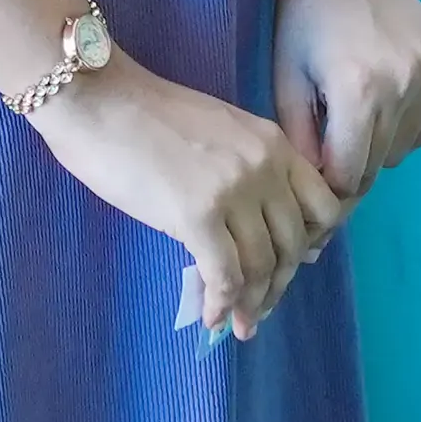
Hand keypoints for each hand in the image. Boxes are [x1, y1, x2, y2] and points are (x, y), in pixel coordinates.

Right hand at [34, 55, 341, 341]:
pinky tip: (212, 316)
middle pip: (293, 244)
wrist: (97, 98)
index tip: (290, 267)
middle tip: (259, 308)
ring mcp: (234, 191)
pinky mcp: (198, 216)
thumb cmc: (144, 114)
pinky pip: (224, 275)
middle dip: (279, 283)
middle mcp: (265, 166)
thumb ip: (246, 171)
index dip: (312, 245)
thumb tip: (253, 226)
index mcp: (273, 143)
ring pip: (262, 266)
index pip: (323, 206)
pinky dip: (221, 304)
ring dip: (251, 304)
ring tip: (237, 323)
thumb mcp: (218, 132)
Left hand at [271, 0, 420, 200]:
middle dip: (353, 163)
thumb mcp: (287, 82)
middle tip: (333, 137)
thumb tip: (318, 189)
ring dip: (381, 144)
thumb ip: (302, 143)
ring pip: (405, 148)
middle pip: (379, 164)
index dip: (328, 180)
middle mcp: (402, 86)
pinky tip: (386, 95)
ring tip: (358, 109)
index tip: (317, 165)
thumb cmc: (304, 20)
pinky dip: (407, 124)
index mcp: (357, 92)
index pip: (350, 175)